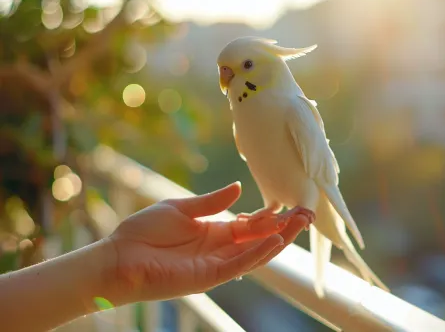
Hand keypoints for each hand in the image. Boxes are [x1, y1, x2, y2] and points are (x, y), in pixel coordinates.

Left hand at [106, 182, 311, 303]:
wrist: (118, 256)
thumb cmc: (143, 231)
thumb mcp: (180, 209)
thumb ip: (211, 202)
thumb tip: (238, 188)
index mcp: (212, 231)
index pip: (249, 224)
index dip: (269, 216)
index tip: (287, 204)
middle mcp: (218, 248)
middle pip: (258, 238)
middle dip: (283, 227)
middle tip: (306, 214)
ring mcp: (215, 264)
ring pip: (255, 252)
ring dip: (278, 239)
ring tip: (300, 223)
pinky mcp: (207, 277)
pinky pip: (238, 265)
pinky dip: (257, 254)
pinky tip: (275, 241)